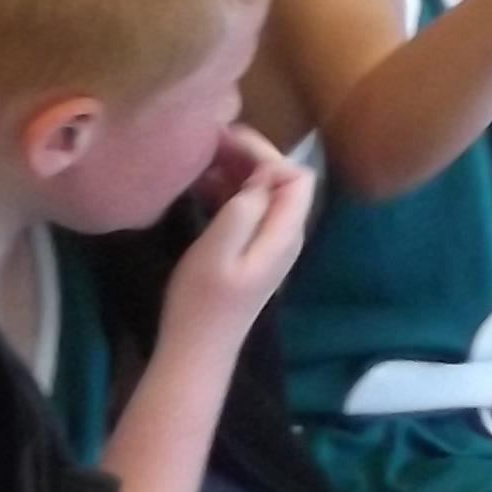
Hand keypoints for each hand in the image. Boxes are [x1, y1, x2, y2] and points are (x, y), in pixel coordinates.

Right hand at [161, 127, 312, 343]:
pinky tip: (201, 185)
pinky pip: (248, 211)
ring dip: (237, 172)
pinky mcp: (249, 254)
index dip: (265, 153)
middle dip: (250, 157)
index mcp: (284, 233)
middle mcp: (284, 237)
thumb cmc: (202, 301)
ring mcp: (268, 247)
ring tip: (201, 156)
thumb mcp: (217, 249)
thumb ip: (244, 207)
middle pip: (281, 182)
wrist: (196, 351)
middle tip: (210, 140)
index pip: (295, 177)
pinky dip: (229, 192)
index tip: (226, 140)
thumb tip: (263, 175)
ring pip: (263, 194)